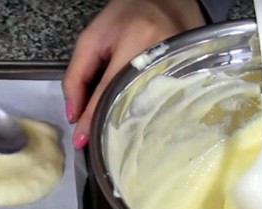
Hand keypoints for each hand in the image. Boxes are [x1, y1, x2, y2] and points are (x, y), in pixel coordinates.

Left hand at [62, 0, 204, 147]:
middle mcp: (163, 55)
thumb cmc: (126, 17)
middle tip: (97, 141)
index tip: (81, 141)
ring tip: (114, 136)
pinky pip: (161, 103)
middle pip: (131, 102)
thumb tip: (74, 114)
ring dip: (127, 124)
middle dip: (110, 124)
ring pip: (148, 107)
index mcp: (138, 40)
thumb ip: (77, 75)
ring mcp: (179, 67)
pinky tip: (134, 123)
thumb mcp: (92, 39)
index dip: (92, 116)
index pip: (109, 88)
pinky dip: (144, 115)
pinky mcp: (187, 76)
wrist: (165, 2)